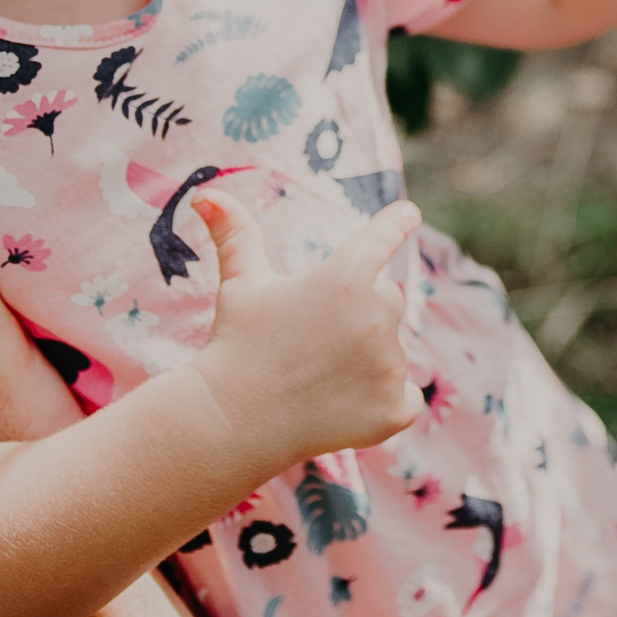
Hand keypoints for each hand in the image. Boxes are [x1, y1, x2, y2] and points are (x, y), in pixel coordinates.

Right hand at [188, 194, 424, 468]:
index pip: (381, 238)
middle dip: (358, 311)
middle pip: (386, 300)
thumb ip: (235, 234)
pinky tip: (343, 405)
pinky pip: (404, 396)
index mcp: (346, 277)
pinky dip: (383, 400)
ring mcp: (390, 366)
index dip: (396, 223)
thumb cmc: (236, 345)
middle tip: (314, 337)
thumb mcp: (240, 284)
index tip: (409, 212)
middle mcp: (377, 316)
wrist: (230, 423)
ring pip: (393, 349)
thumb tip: (206, 193)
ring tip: (318, 375)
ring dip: (368, 356)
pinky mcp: (394, 409)